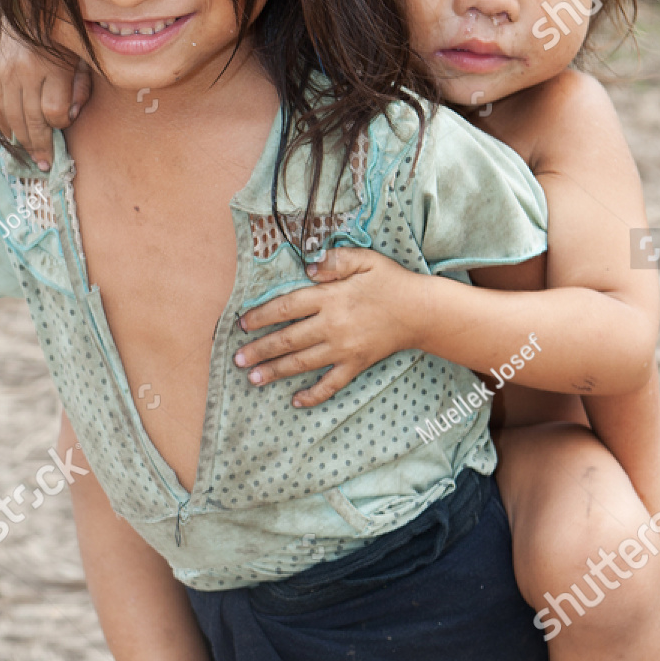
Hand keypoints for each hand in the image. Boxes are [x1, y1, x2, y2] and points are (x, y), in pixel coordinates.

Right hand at [0, 35, 91, 170]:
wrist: (28, 11)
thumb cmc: (63, 39)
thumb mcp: (82, 58)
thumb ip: (81, 87)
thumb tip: (70, 117)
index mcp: (54, 66)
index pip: (54, 110)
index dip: (61, 123)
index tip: (64, 124)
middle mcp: (27, 71)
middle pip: (32, 120)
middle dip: (40, 146)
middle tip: (45, 165)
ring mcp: (7, 73)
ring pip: (12, 118)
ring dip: (22, 142)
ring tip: (31, 157)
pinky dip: (4, 125)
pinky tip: (12, 138)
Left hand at [233, 246, 426, 406]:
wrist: (421, 311)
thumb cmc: (391, 282)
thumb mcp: (365, 259)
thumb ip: (335, 260)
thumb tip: (308, 266)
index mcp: (330, 297)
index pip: (286, 308)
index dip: (261, 316)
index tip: (242, 324)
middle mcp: (332, 325)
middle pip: (288, 340)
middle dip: (260, 350)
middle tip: (237, 359)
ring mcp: (343, 349)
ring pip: (302, 363)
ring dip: (276, 371)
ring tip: (253, 379)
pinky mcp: (356, 364)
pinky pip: (331, 384)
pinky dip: (314, 394)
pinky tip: (296, 401)